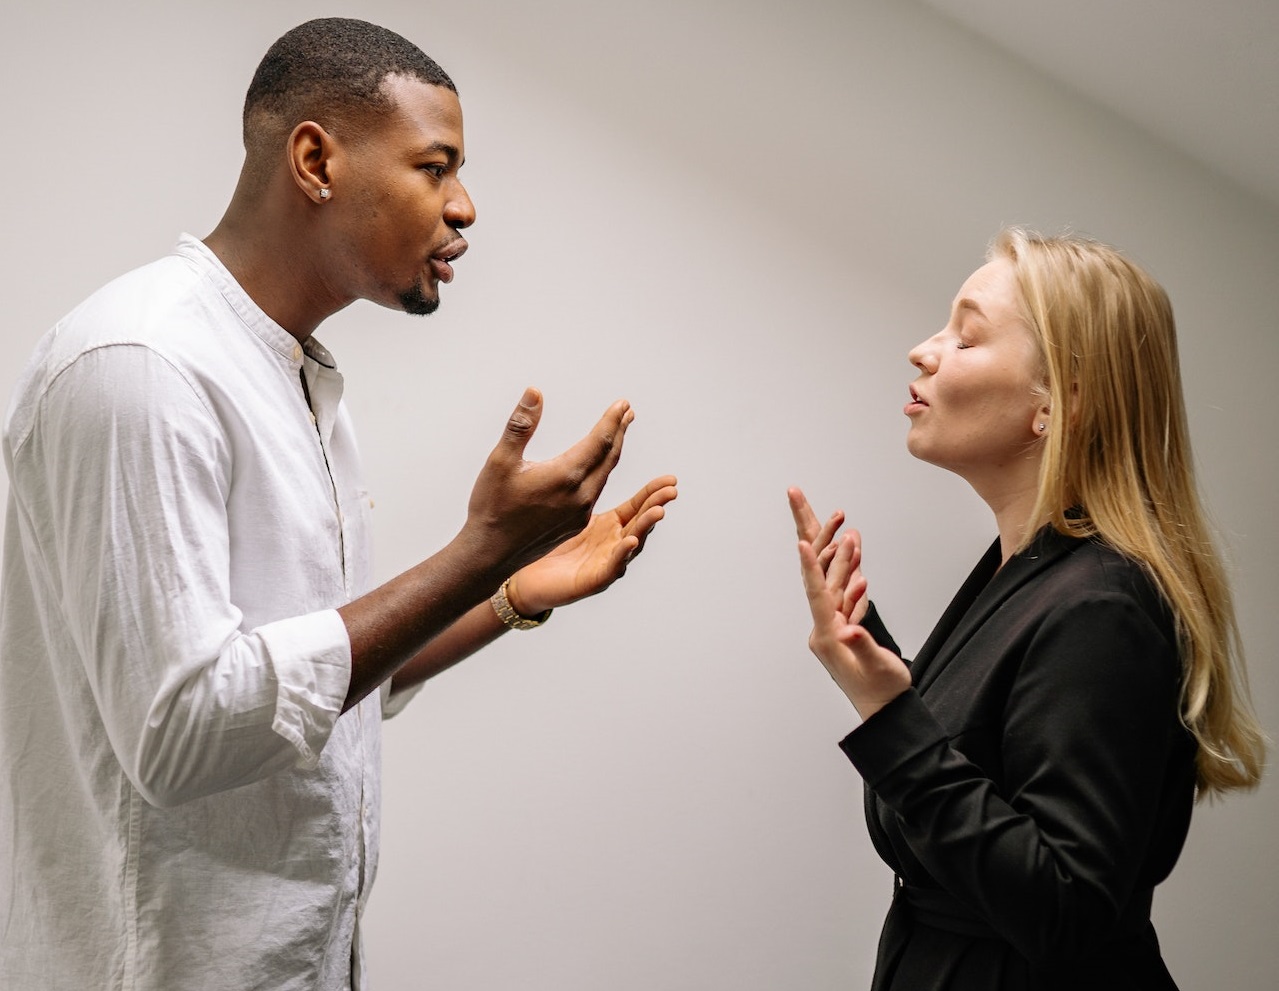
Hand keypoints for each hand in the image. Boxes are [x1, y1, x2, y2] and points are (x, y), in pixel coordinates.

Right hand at [461, 388, 634, 577]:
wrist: (490, 554)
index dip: (612, 420)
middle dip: (619, 432)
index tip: (623, 404)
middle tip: (627, 412)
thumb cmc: (492, 507)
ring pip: (604, 476)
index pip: (600, 441)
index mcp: (565, 476)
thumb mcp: (500, 461)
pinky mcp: (576, 524)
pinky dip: (602, 473)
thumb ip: (521, 425)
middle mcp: (580, 495)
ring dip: (612, 452)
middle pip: (608, 457)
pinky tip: (597, 468)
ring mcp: (580, 513)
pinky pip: (596, 493)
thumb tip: (535, 392)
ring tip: (617, 434)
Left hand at [507, 475, 677, 613]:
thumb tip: (580, 452)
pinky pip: (612, 567)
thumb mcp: (565, 510)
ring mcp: (606, 563)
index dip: (653, 493)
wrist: (528, 579)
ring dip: (646, 527)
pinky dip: (622, 555)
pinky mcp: (592, 581)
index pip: (636, 506)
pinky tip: (630, 540)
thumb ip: (577, 486)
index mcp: (609, 526)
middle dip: (656, 505)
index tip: (670, 479)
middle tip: (671, 490)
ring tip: (657, 511)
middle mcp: (613, 544)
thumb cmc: (547, 546)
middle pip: (640, 522)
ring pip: (632, 544)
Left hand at [792, 491, 908, 719]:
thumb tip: (851, 628)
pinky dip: (852, 575)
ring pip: (835, 583)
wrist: (886, 712)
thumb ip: (865, 647)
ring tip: (845, 523)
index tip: (802, 542)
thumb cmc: (883, 693)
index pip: (817, 595)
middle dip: (817, 539)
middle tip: (806, 501)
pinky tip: (856, 558)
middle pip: (819, 578)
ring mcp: (834, 627)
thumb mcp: (877, 670)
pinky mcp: (846, 628)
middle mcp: (825, 629)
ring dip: (841, 554)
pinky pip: (846, 596)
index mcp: (828, 637)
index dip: (811, 567)